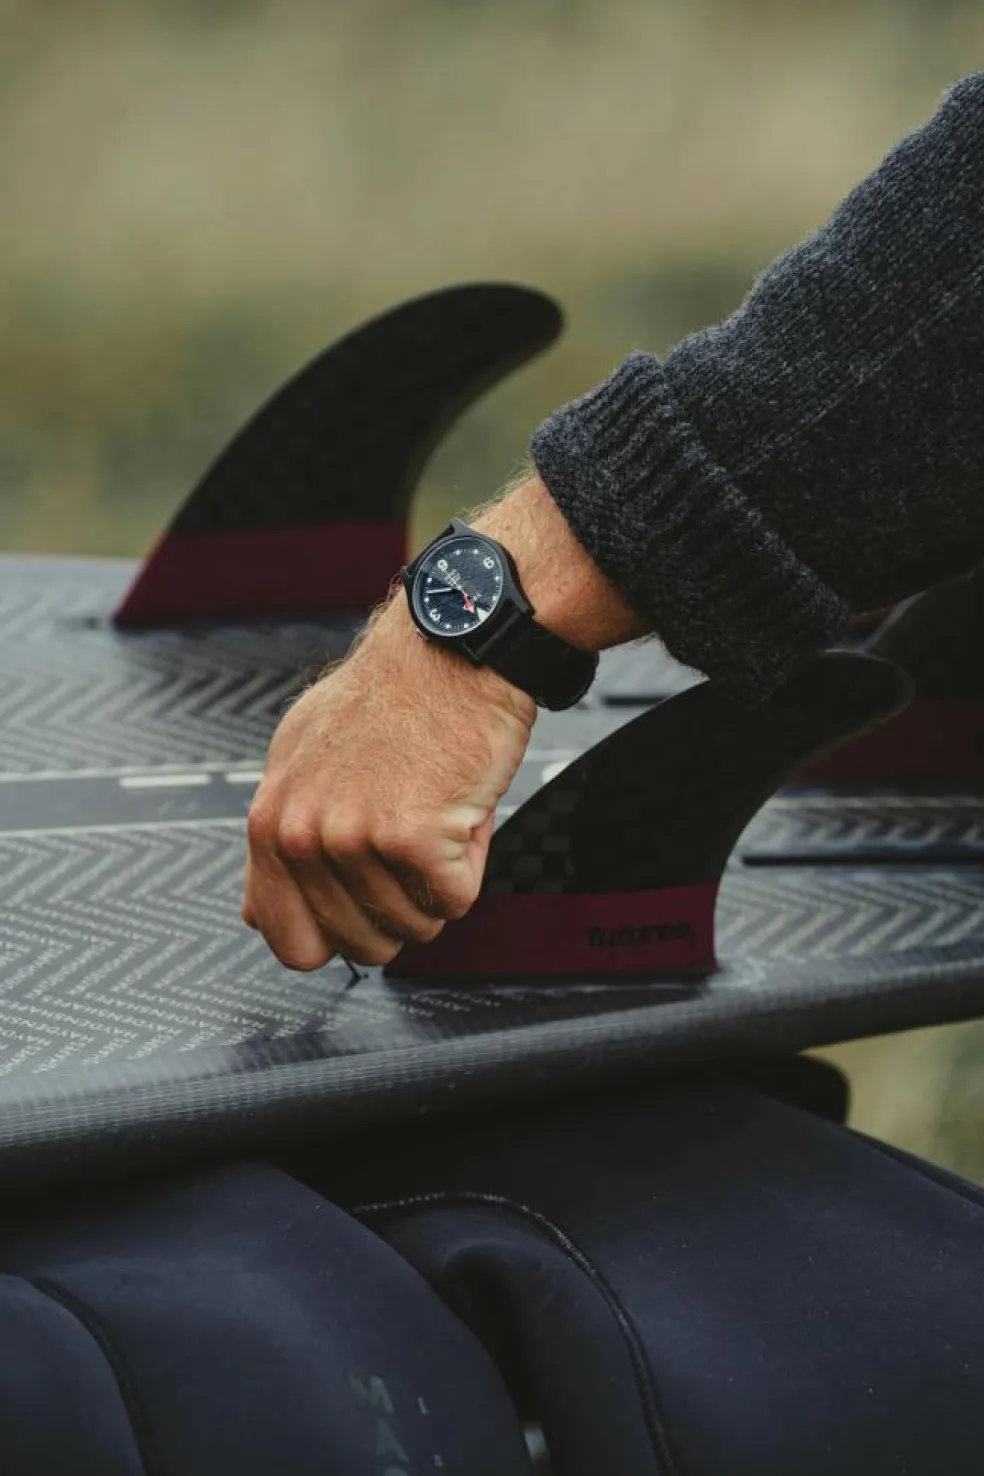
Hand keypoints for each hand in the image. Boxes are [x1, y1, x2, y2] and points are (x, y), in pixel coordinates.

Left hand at [243, 601, 535, 970]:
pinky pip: (455, 899)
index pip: (292, 943)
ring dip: (439, 879)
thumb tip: (257, 909)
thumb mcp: (300, 761)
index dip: (340, 937)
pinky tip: (457, 812)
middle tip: (411, 846)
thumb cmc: (388, 697)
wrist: (449, 651)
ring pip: (416, 925)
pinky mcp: (413, 837)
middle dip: (401, 908)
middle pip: (363, 945)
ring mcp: (354, 839)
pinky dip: (471, 863)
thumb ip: (279, 839)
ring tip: (433, 812)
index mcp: (270, 823)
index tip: (362, 913)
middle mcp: (303, 835)